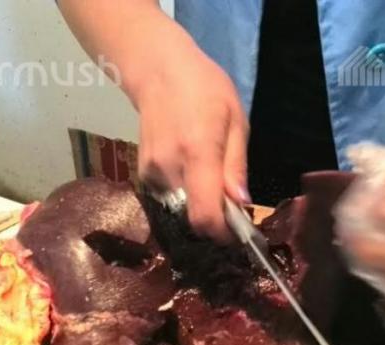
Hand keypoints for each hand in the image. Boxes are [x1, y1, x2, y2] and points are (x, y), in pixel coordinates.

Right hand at [131, 34, 248, 241]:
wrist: (158, 71)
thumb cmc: (205, 89)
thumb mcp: (236, 121)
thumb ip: (236, 166)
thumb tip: (241, 203)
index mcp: (198, 152)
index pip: (205, 215)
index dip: (222, 233)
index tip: (238, 232)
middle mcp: (170, 168)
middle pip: (194, 216)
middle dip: (216, 216)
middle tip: (230, 199)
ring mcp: (152, 173)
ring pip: (183, 208)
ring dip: (201, 201)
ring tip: (208, 170)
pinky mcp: (143, 174)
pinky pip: (171, 196)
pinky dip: (185, 190)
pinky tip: (188, 164)